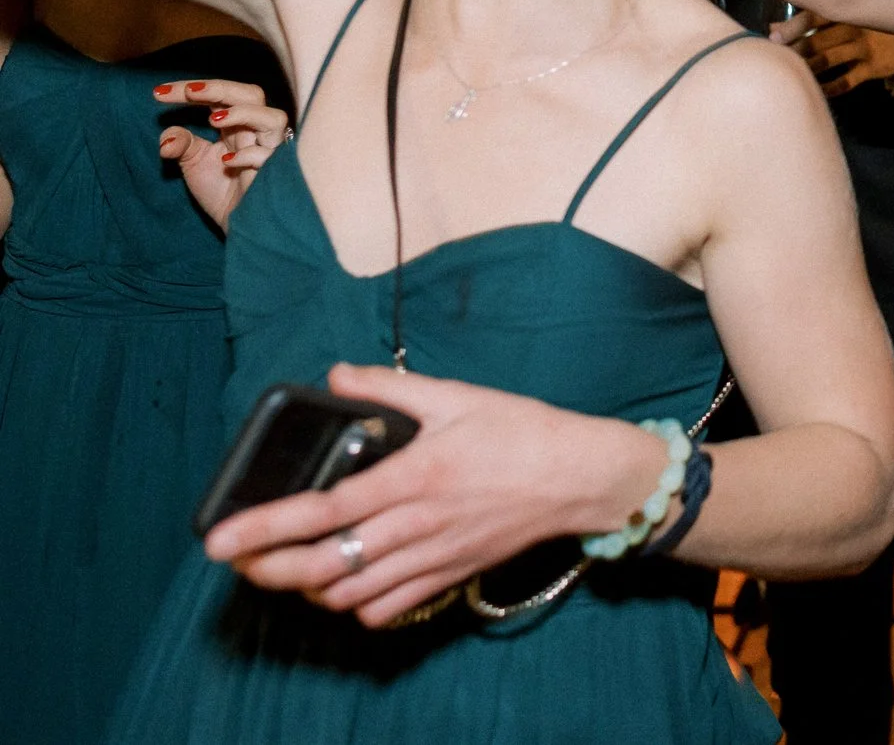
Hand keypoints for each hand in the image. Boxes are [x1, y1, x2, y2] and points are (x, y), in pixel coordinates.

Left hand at [155, 77, 286, 232]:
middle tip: (189, 92)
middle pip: (252, 95)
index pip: (219, 96)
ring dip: (244, 113)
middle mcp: (255, 133)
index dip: (191, 90)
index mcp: (236, 125)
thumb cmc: (222, 191)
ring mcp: (267, 152)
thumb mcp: (193, 163)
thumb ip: (180, 143)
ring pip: (273, 118)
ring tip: (214, 119)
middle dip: (220, 88)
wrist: (237, 225)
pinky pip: (269, 157)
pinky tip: (225, 163)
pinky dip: (248, 155)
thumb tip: (167, 138)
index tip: (157, 93)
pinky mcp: (273, 175)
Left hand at [202, 362, 666, 627]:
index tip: (220, 540)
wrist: (581, 476)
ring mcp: (432, 558)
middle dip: (270, 571)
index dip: (264, 528)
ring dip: (308, 589)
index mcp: (413, 476)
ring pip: (348, 596)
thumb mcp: (458, 395)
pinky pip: (387, 610)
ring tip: (288, 569)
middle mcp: (415, 526)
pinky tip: (348, 584)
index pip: (322, 512)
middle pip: (323, 568)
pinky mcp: (448, 576)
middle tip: (240, 562)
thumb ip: (391, 388)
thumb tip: (336, 375)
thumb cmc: (523, 431)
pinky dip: (356, 606)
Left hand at [769, 10, 893, 96]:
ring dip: (809, 68)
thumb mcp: (843, 18)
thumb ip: (809, 22)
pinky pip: (847, 80)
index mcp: (845, 11)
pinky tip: (817, 91)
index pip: (815, 16)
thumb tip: (773, 27)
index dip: (793, 26)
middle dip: (796, 51)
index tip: (773, 37)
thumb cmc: (867, 27)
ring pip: (830, 59)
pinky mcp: (873, 67)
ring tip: (792, 75)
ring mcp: (864, 47)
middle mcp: (854, 27)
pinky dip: (830, 87)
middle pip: (818, 39)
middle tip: (778, 61)